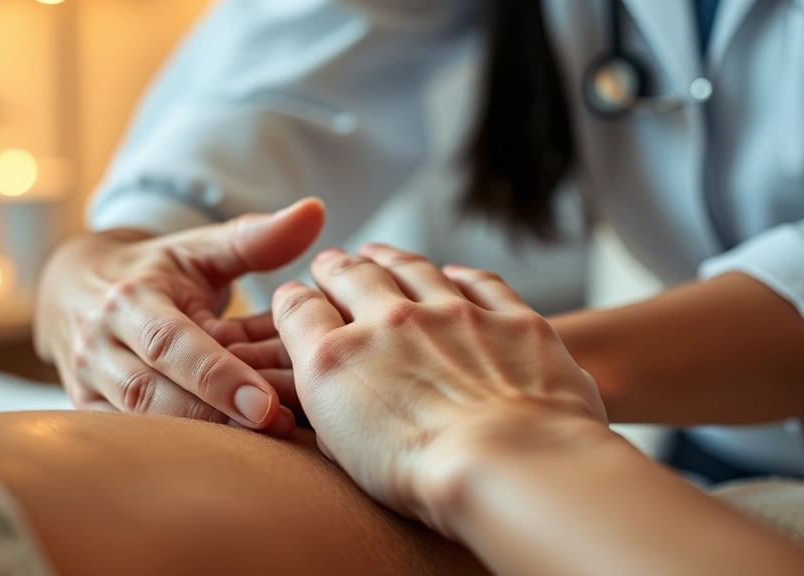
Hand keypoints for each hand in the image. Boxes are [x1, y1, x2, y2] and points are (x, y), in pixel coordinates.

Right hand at [35, 199, 324, 435]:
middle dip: (213, 416)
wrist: (76, 286)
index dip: (217, 376)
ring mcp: (89, 382)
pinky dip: (174, 448)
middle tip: (276, 429)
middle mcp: (100, 343)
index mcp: (129, 299)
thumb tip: (314, 211)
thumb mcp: (200, 247)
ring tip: (263, 446)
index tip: (265, 404)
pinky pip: (130, 435)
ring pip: (140, 421)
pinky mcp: (89, 409)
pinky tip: (225, 456)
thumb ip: (256, 237)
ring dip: (200, 438)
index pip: (171, 344)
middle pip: (152, 392)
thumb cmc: (156, 268)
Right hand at [272, 244, 608, 530]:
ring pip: (412, 268)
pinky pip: (481, 282)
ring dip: (390, 258)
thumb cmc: (427, 480)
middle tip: (331, 263)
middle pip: (352, 274)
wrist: (511, 465)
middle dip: (336, 267)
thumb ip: (336, 420)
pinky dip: (462, 276)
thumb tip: (337, 405)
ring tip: (378, 253)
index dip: (292, 301)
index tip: (294, 299)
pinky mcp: (509, 319)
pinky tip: (453, 274)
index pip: (300, 310)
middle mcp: (390, 322)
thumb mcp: (349, 458)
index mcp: (338, 359)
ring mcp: (453, 313)